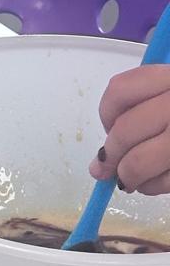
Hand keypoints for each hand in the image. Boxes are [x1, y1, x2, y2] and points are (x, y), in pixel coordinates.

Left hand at [89, 67, 169, 194]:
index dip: (107, 113)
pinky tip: (151, 183)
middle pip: (125, 130)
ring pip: (138, 161)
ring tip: (127, 180)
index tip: (109, 126)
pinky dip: (151, 188)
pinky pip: (163, 183)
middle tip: (103, 168)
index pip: (120, 90)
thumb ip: (144, 106)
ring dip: (126, 176)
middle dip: (110, 154)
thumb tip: (104, 151)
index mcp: (169, 78)